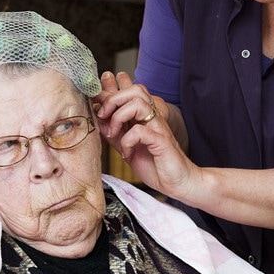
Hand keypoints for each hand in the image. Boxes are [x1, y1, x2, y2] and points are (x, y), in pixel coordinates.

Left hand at [93, 71, 199, 199]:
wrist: (177, 182)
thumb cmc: (154, 165)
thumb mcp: (126, 146)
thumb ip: (114, 132)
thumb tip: (98, 119)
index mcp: (145, 116)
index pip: (130, 91)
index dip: (111, 90)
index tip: (96, 100)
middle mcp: (153, 118)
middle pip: (135, 90)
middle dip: (113, 99)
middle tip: (102, 116)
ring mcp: (158, 127)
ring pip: (138, 104)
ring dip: (119, 117)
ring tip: (114, 134)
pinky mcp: (161, 141)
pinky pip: (140, 131)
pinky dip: (127, 141)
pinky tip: (126, 153)